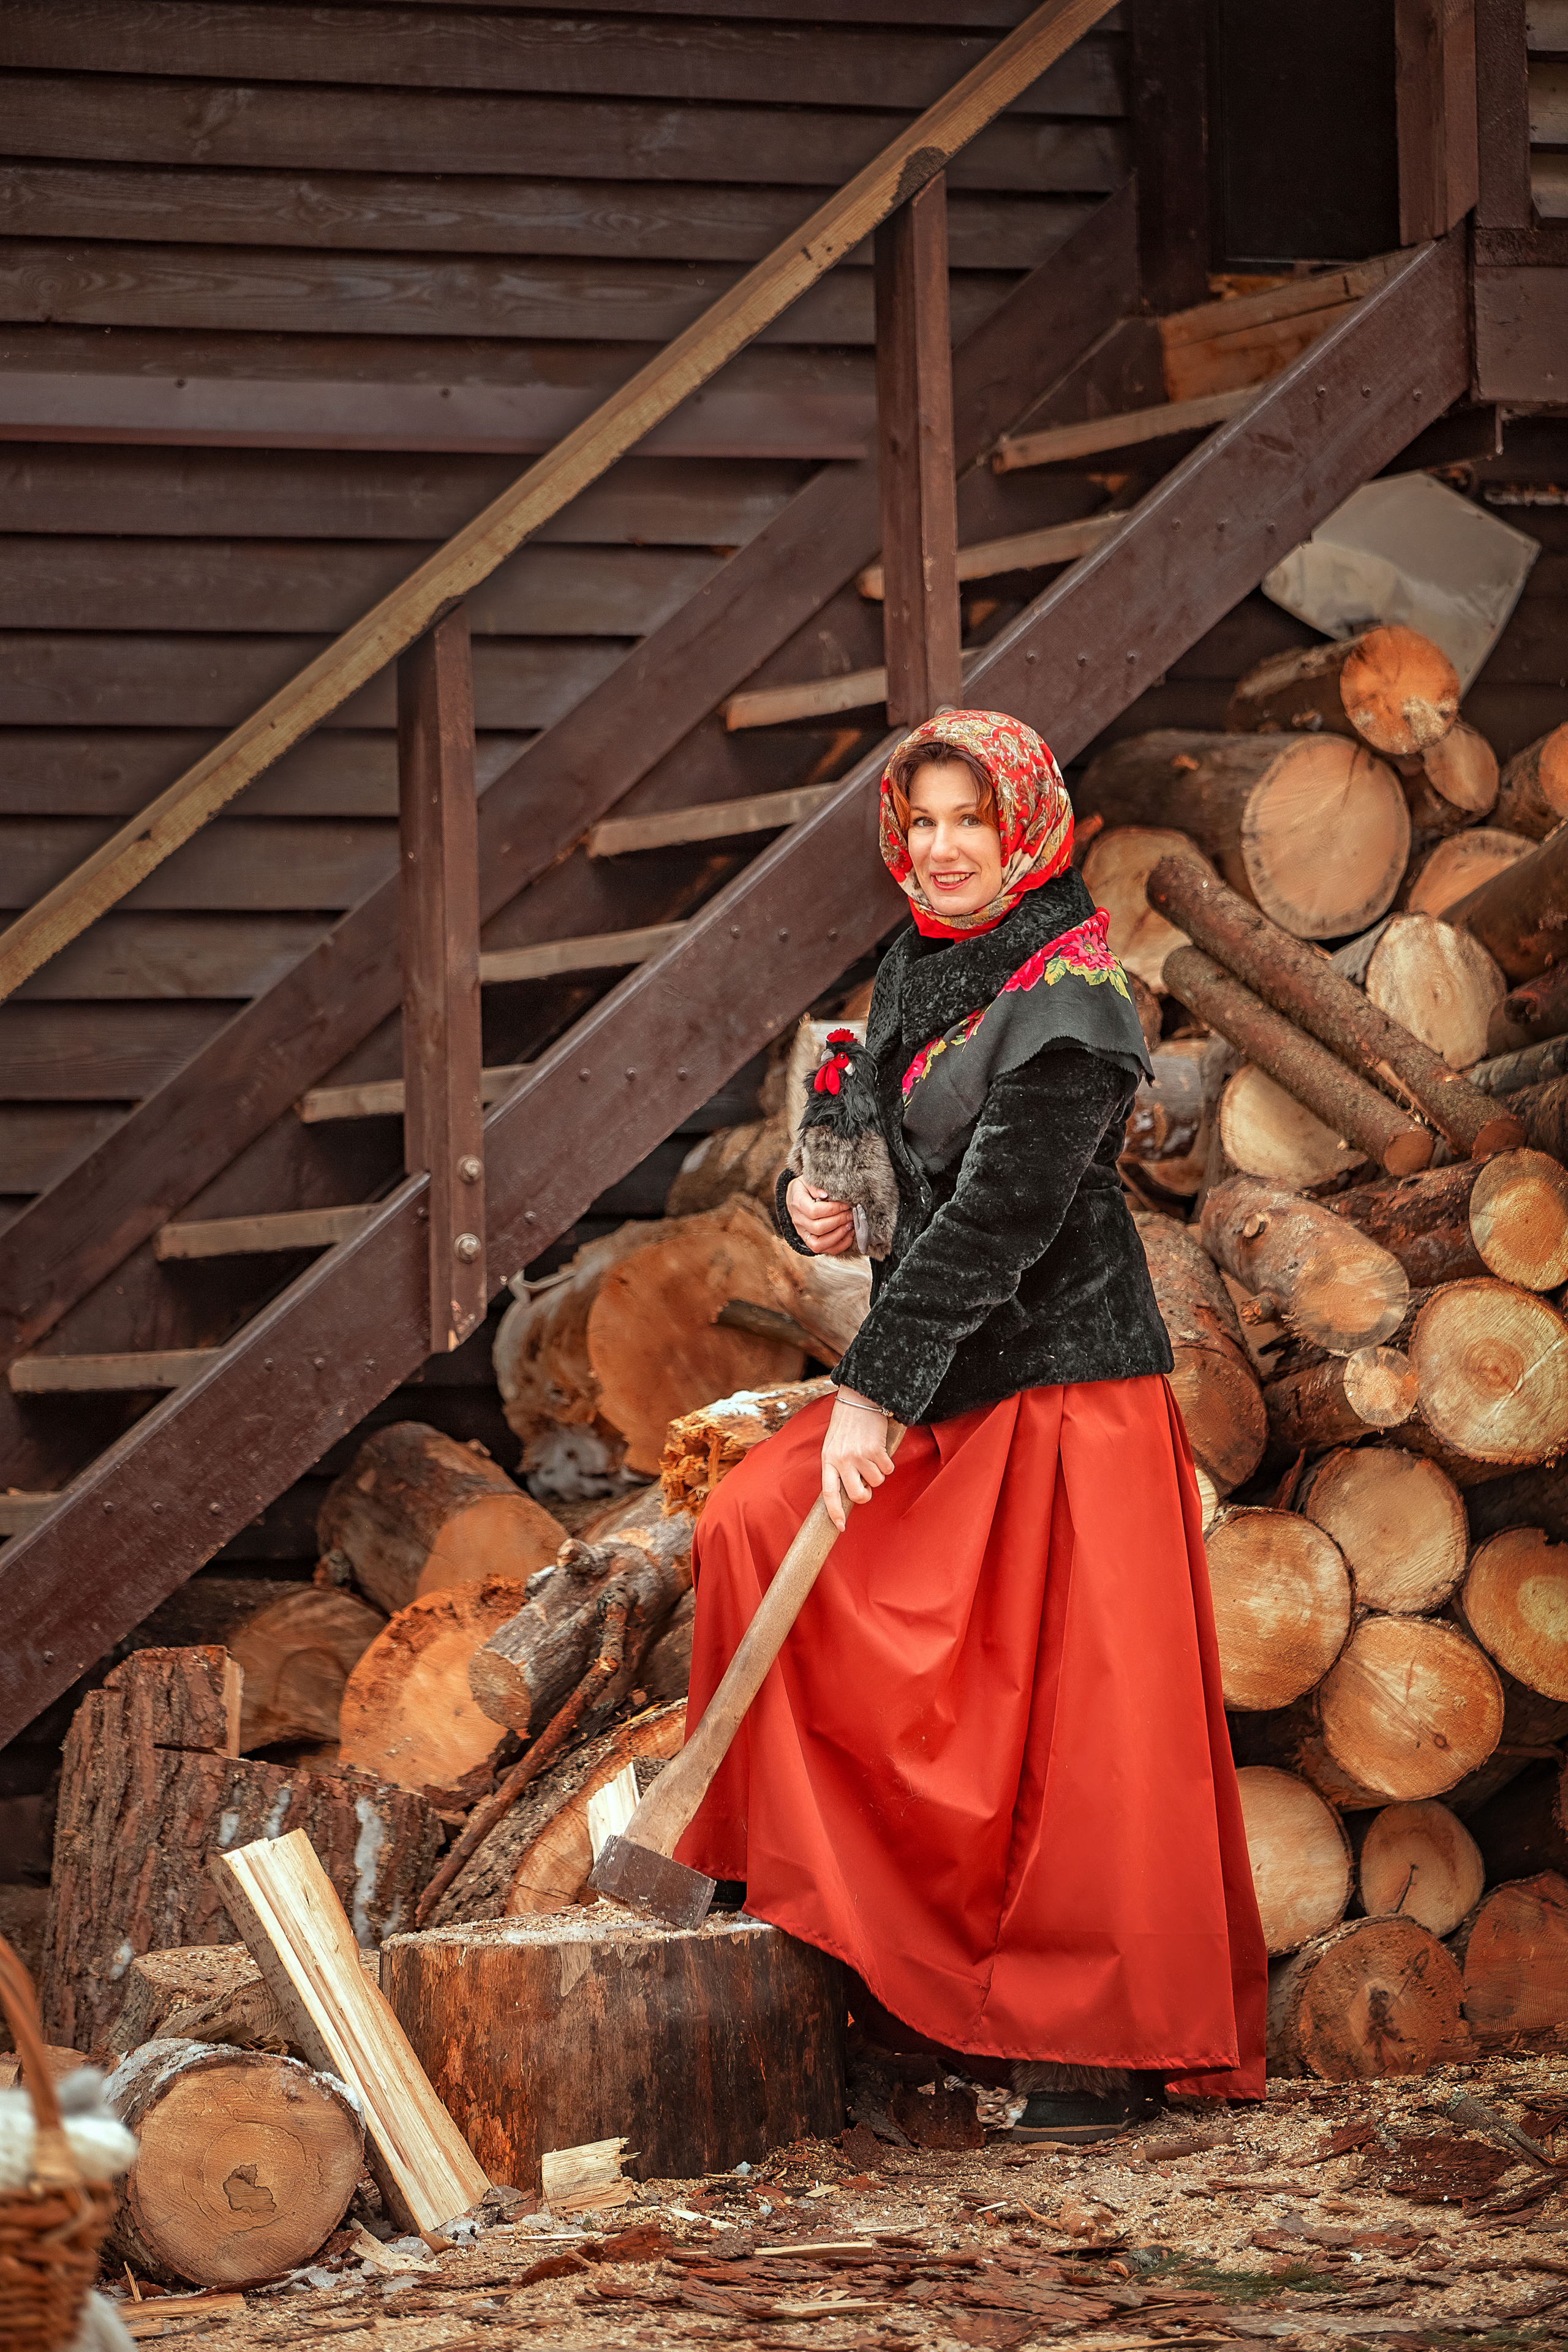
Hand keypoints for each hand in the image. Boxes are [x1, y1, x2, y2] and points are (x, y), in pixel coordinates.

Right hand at [786, 1175, 855, 1257]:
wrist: (795, 1197)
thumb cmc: (804, 1188)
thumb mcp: (807, 1180)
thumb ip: (816, 1186)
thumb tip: (826, 1194)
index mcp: (798, 1204)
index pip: (814, 1211)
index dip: (833, 1209)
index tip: (846, 1204)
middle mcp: (799, 1221)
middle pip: (818, 1228)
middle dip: (839, 1221)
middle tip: (851, 1214)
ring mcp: (804, 1233)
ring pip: (819, 1244)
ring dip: (838, 1235)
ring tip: (850, 1224)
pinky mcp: (810, 1241)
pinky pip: (824, 1249)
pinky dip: (839, 1244)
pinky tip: (848, 1233)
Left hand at [821, 1387, 894, 1533]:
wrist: (859, 1398)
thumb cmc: (847, 1424)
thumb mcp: (834, 1445)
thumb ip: (838, 1466)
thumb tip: (851, 1490)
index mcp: (828, 1460)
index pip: (828, 1493)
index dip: (834, 1512)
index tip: (840, 1527)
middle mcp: (841, 1460)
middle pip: (857, 1495)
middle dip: (865, 1495)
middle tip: (867, 1486)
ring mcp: (859, 1456)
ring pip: (876, 1482)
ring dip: (878, 1473)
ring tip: (872, 1455)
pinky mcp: (875, 1450)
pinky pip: (887, 1470)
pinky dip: (888, 1463)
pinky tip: (881, 1449)